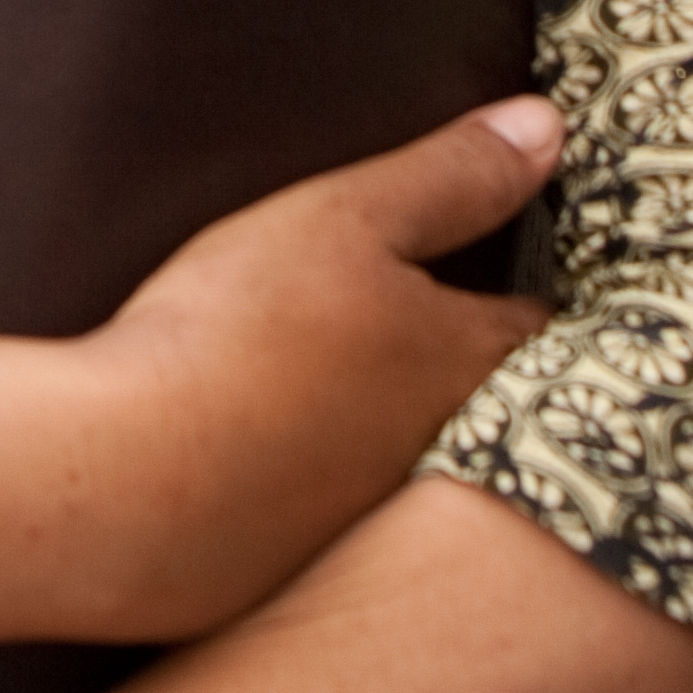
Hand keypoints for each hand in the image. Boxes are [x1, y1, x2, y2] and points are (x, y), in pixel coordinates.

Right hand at [72, 96, 560, 640]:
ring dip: (415, 431)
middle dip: (496, 375)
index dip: (547, 294)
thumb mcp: (346, 219)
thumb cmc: (244, 334)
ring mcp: (378, 518)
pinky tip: (297, 459)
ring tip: (392, 392)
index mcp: (465, 363)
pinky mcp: (307, 565)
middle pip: (497, 406)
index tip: (558, 280)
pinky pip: (348, 513)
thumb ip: (449, 175)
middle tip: (490, 340)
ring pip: (426, 462)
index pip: (542, 326)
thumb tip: (549, 127)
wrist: (134, 486)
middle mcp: (446, 452)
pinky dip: (338, 481)